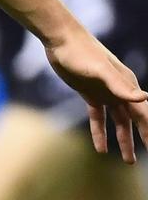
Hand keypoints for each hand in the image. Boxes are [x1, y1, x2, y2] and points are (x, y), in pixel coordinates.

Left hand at [44, 33, 147, 163]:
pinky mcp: (89, 93)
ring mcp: (105, 92)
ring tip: (128, 160)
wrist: (60, 39)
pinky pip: (97, 117)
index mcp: (127, 84)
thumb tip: (145, 97)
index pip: (144, 113)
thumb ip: (119, 85)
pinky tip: (100, 148)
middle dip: (143, 138)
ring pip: (118, 122)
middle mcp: (119, 90)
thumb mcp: (100, 69)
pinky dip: (99, 132)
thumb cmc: (81, 51)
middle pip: (135, 119)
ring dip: (123, 140)